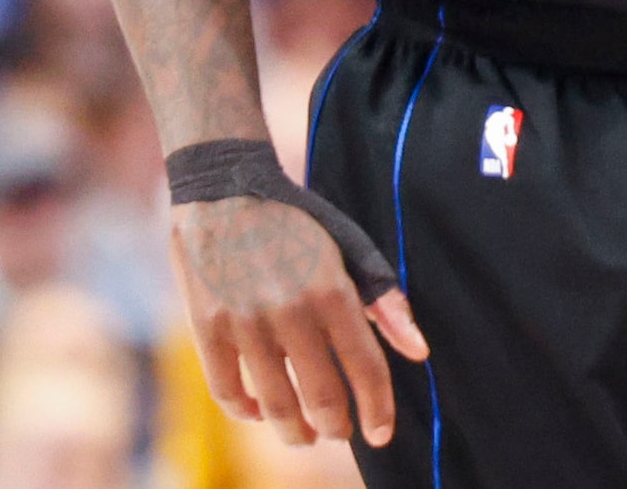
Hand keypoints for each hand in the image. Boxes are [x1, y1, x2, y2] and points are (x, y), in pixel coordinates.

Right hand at [174, 197, 428, 446]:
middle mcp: (290, 311)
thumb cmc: (297, 222)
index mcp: (332, 290)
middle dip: (337, 427)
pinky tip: (260, 411)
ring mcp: (245, 323)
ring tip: (305, 434)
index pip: (366, 367)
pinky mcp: (206, 329)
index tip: (380, 434)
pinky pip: (228, 392)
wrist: (224, 193)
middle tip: (341, 432)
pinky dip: (247, 411)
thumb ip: (384, 301)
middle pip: (322, 397)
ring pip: (276, 405)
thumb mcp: (349, 247)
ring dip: (295, 431)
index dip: (378, 409)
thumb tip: (419, 352)